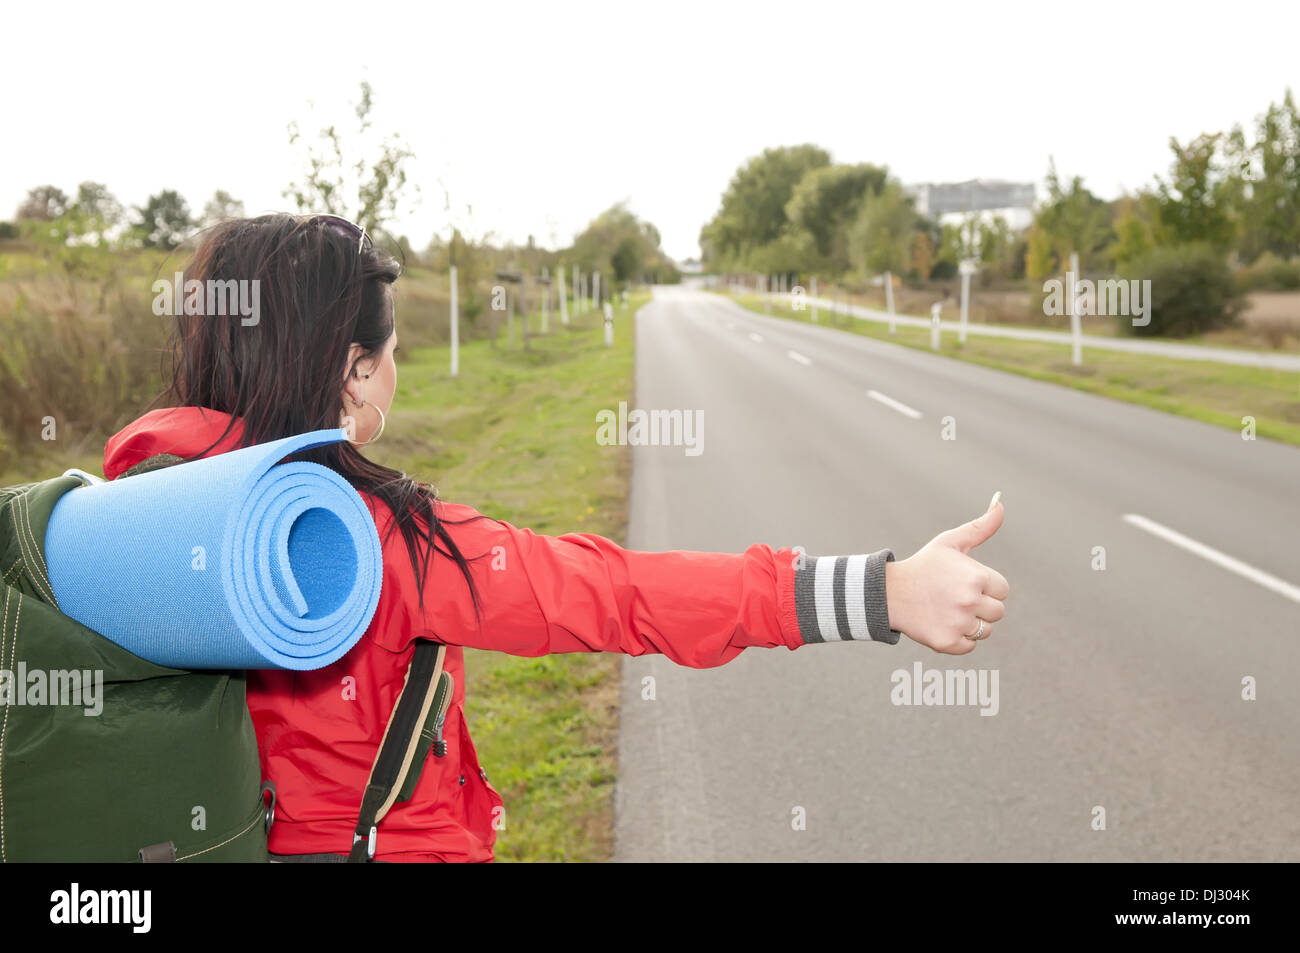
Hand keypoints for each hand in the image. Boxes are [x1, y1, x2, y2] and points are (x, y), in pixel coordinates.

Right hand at [884, 493, 1009, 654]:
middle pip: (997, 612)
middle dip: (980, 605)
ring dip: (970, 622)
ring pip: (985, 630)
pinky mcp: (947, 643)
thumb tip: (1001, 500)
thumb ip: (981, 526)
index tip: (963, 582)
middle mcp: (970, 602)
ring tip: (947, 610)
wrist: (889, 592)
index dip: (985, 586)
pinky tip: (941, 623)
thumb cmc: (924, 565)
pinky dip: (958, 638)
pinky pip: (970, 645)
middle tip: (953, 597)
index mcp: (976, 577)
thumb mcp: (950, 542)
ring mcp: (958, 624)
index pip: (1002, 590)